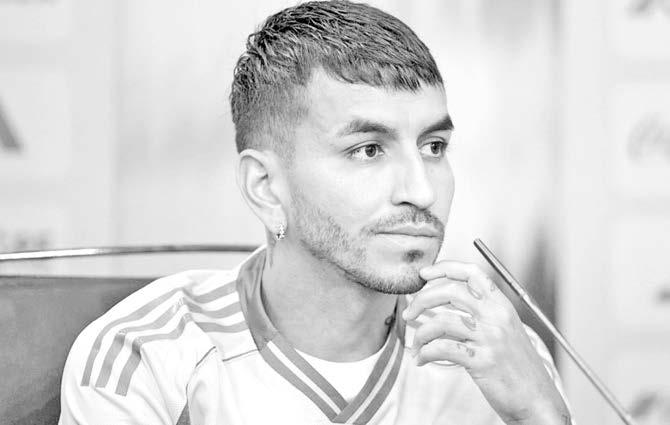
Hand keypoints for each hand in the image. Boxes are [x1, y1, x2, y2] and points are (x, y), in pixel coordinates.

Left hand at [403, 261, 570, 424]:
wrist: (538, 399)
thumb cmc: (517, 365)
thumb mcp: (506, 329)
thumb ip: (483, 310)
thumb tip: (446, 295)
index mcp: (502, 305)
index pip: (472, 273)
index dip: (444, 268)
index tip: (424, 273)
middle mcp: (497, 317)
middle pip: (450, 292)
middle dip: (422, 299)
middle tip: (410, 312)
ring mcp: (490, 338)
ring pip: (441, 321)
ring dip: (420, 332)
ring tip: (417, 344)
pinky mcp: (482, 361)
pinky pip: (442, 349)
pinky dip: (425, 353)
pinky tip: (422, 359)